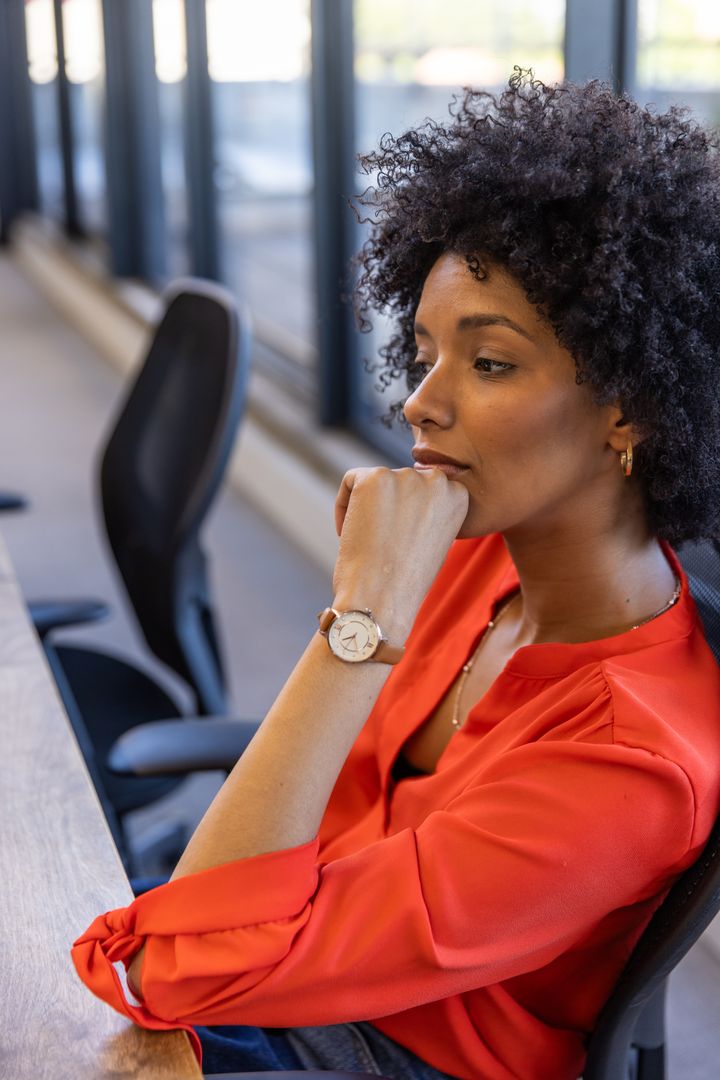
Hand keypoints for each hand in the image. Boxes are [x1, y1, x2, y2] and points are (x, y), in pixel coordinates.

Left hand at [332, 467, 468, 639]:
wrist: (383, 600)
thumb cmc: (405, 581)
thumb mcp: (433, 541)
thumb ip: (427, 512)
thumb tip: (404, 497)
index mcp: (459, 495)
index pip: (425, 489)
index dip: (407, 516)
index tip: (398, 541)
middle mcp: (438, 480)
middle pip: (400, 483)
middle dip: (388, 509)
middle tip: (381, 543)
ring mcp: (406, 476)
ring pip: (376, 482)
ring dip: (367, 508)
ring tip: (368, 542)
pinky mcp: (375, 477)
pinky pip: (351, 481)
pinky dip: (344, 506)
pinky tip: (346, 534)